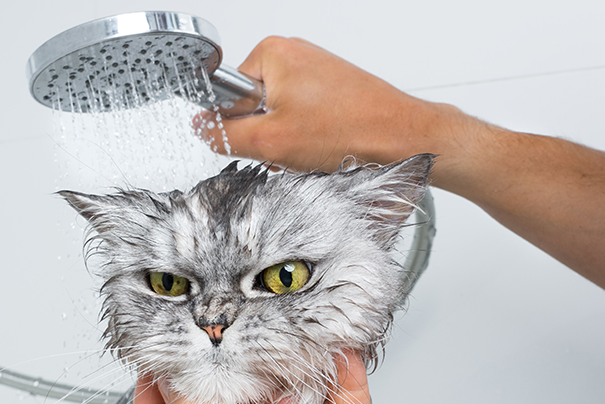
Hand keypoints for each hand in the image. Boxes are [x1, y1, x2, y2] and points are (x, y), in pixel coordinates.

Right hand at [194, 36, 486, 185]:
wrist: (402, 139)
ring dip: (289, 143)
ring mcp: (315, 72)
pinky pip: (302, 119)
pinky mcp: (332, 90)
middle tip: (290, 149)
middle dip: (267, 137)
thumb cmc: (349, 131)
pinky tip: (325, 148)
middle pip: (253, 106)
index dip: (239, 125)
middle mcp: (294, 55)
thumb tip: (202, 128)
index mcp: (273, 53)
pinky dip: (308, 139)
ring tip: (313, 150)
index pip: (227, 94)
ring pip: (279, 118)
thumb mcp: (271, 142)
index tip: (260, 139)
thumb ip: (226, 134)